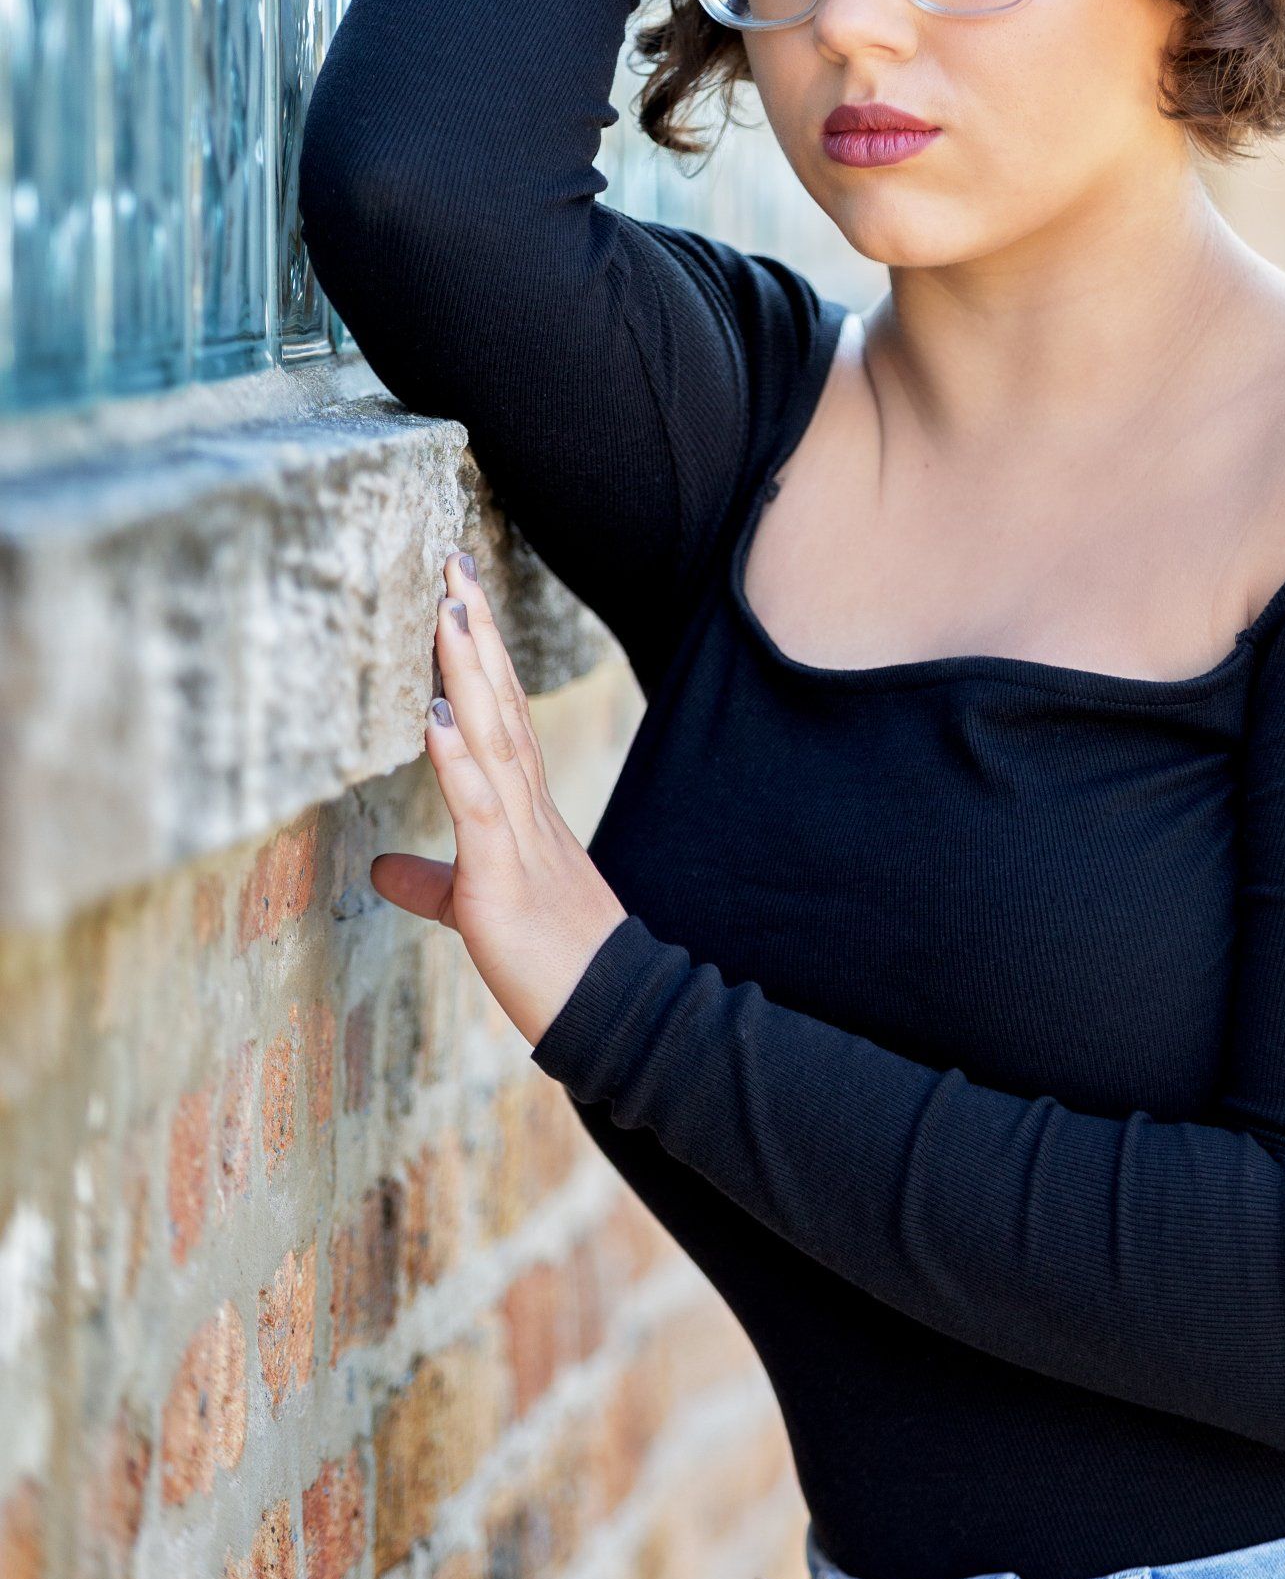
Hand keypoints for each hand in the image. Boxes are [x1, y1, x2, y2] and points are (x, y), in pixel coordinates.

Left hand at [371, 552, 627, 1044]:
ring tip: (447, 610)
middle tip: (454, 567)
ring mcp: (519, 837)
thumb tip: (380, 868)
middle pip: (500, 704)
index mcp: (523, 810)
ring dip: (469, 673)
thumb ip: (431, 882)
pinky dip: (456, 759)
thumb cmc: (552, 960)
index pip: (501, 714)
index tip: (461, 595)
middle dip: (475, 635)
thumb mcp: (477, 907)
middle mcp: (526, 808)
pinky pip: (478, 809)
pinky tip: (434, 717)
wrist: (610, 1012)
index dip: (479, 655)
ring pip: (493, 738)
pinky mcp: (502, 878)